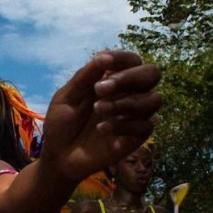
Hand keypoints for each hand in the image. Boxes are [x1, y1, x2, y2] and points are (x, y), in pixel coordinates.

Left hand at [41, 51, 160, 180]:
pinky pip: (146, 126)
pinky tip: (102, 129)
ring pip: (154, 99)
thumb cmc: (61, 123)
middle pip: (152, 74)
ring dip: (126, 102)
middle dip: (129, 77)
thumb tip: (102, 56)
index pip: (131, 60)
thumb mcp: (66, 98)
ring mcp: (134, 116)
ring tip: (98, 109)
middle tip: (100, 89)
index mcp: (112, 80)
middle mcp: (129, 94)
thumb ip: (84, 78)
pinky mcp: (136, 137)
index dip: (122, 58)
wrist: (58, 156)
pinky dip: (124, 125)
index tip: (104, 61)